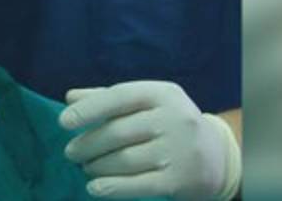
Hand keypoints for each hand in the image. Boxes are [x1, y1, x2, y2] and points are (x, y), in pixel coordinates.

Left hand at [60, 81, 239, 199]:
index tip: (64, 122)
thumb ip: (109, 99)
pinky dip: (111, 187)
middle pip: (118, 132)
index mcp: (163, 94)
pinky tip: (94, 187)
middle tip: (71, 152)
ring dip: (97, 166)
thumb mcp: (148, 103)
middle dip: (88, 144)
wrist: (217, 156)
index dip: (89, 109)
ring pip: (124, 160)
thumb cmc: (170, 124)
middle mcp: (174, 118)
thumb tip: (70, 97)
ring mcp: (178, 150)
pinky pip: (138, 185)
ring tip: (86, 167)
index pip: (119, 97)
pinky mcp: (179, 180)